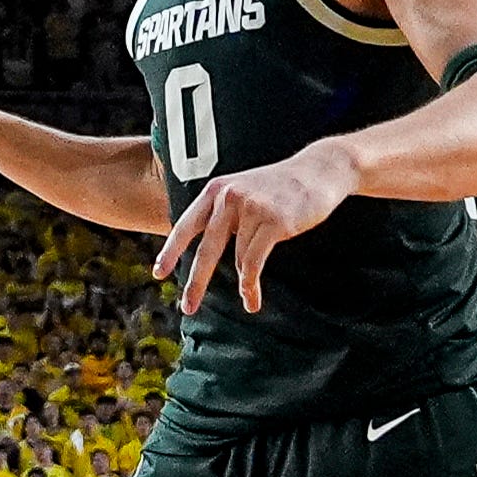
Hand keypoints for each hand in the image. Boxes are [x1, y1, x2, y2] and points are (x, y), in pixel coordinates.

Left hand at [153, 138, 359, 314]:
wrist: (318, 170)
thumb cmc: (279, 187)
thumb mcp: (242, 191)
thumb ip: (222, 214)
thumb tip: (204, 248)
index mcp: (215, 191)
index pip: (186, 226)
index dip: (171, 251)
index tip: (158, 272)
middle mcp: (228, 197)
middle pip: (205, 249)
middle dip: (195, 282)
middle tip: (187, 306)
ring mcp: (250, 208)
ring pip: (237, 258)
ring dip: (243, 285)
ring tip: (249, 301)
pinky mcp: (274, 221)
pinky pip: (254, 261)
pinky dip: (251, 283)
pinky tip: (251, 298)